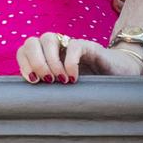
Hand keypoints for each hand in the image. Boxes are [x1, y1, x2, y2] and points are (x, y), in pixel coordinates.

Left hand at [16, 31, 142, 83]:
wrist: (118, 76)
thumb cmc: (86, 86)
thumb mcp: (62, 89)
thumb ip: (47, 89)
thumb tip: (28, 103)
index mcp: (44, 55)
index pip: (23, 50)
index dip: (24, 63)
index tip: (32, 81)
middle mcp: (55, 46)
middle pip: (31, 42)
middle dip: (35, 62)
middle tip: (46, 81)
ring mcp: (70, 44)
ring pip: (48, 39)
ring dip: (50, 61)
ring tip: (60, 80)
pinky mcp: (88, 46)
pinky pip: (74, 46)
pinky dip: (70, 63)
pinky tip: (73, 78)